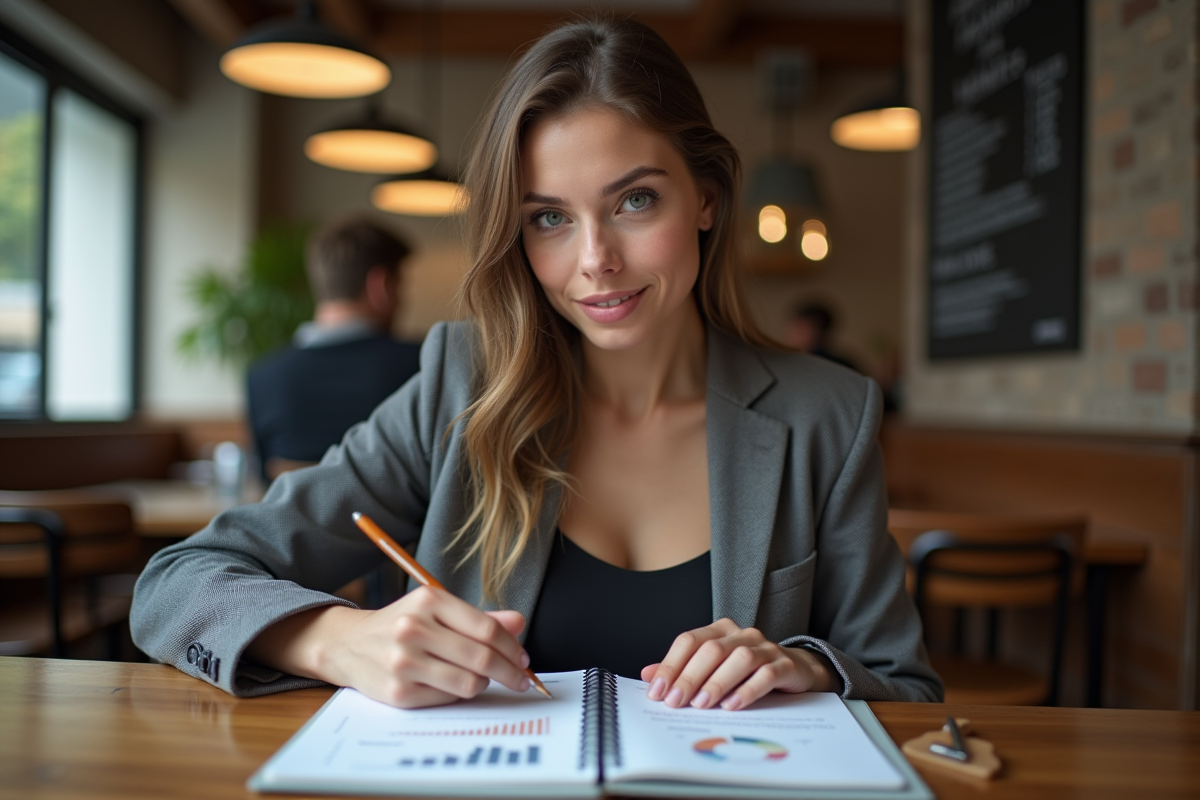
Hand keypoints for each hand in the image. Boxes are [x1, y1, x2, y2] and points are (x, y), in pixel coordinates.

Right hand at [247, 587, 531, 708]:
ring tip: (483, 679)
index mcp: (428, 600)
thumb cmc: (401, 625)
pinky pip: (448, 698)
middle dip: (510, 672)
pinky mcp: (398, 692)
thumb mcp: (437, 610)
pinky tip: (455, 685)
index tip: (524, 659)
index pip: (486, 628)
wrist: (349, 644)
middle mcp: (413, 628)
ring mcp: (404, 662)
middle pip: (481, 657)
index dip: (512, 647)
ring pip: (468, 682)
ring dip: (484, 684)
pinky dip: (459, 694)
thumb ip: (479, 617)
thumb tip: (518, 623)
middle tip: (521, 679)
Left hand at [639, 618, 835, 710]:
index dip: (671, 665)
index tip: (657, 690)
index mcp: (720, 630)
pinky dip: (747, 691)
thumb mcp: (713, 668)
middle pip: (711, 650)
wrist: (795, 670)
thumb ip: (682, 670)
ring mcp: (765, 648)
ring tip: (701, 705)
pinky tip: (732, 706)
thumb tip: (648, 675)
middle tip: (675, 702)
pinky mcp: (785, 665)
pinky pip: (766, 674)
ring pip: (739, 659)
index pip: (689, 641)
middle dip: (689, 677)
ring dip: (716, 683)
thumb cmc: (747, 671)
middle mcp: (742, 634)